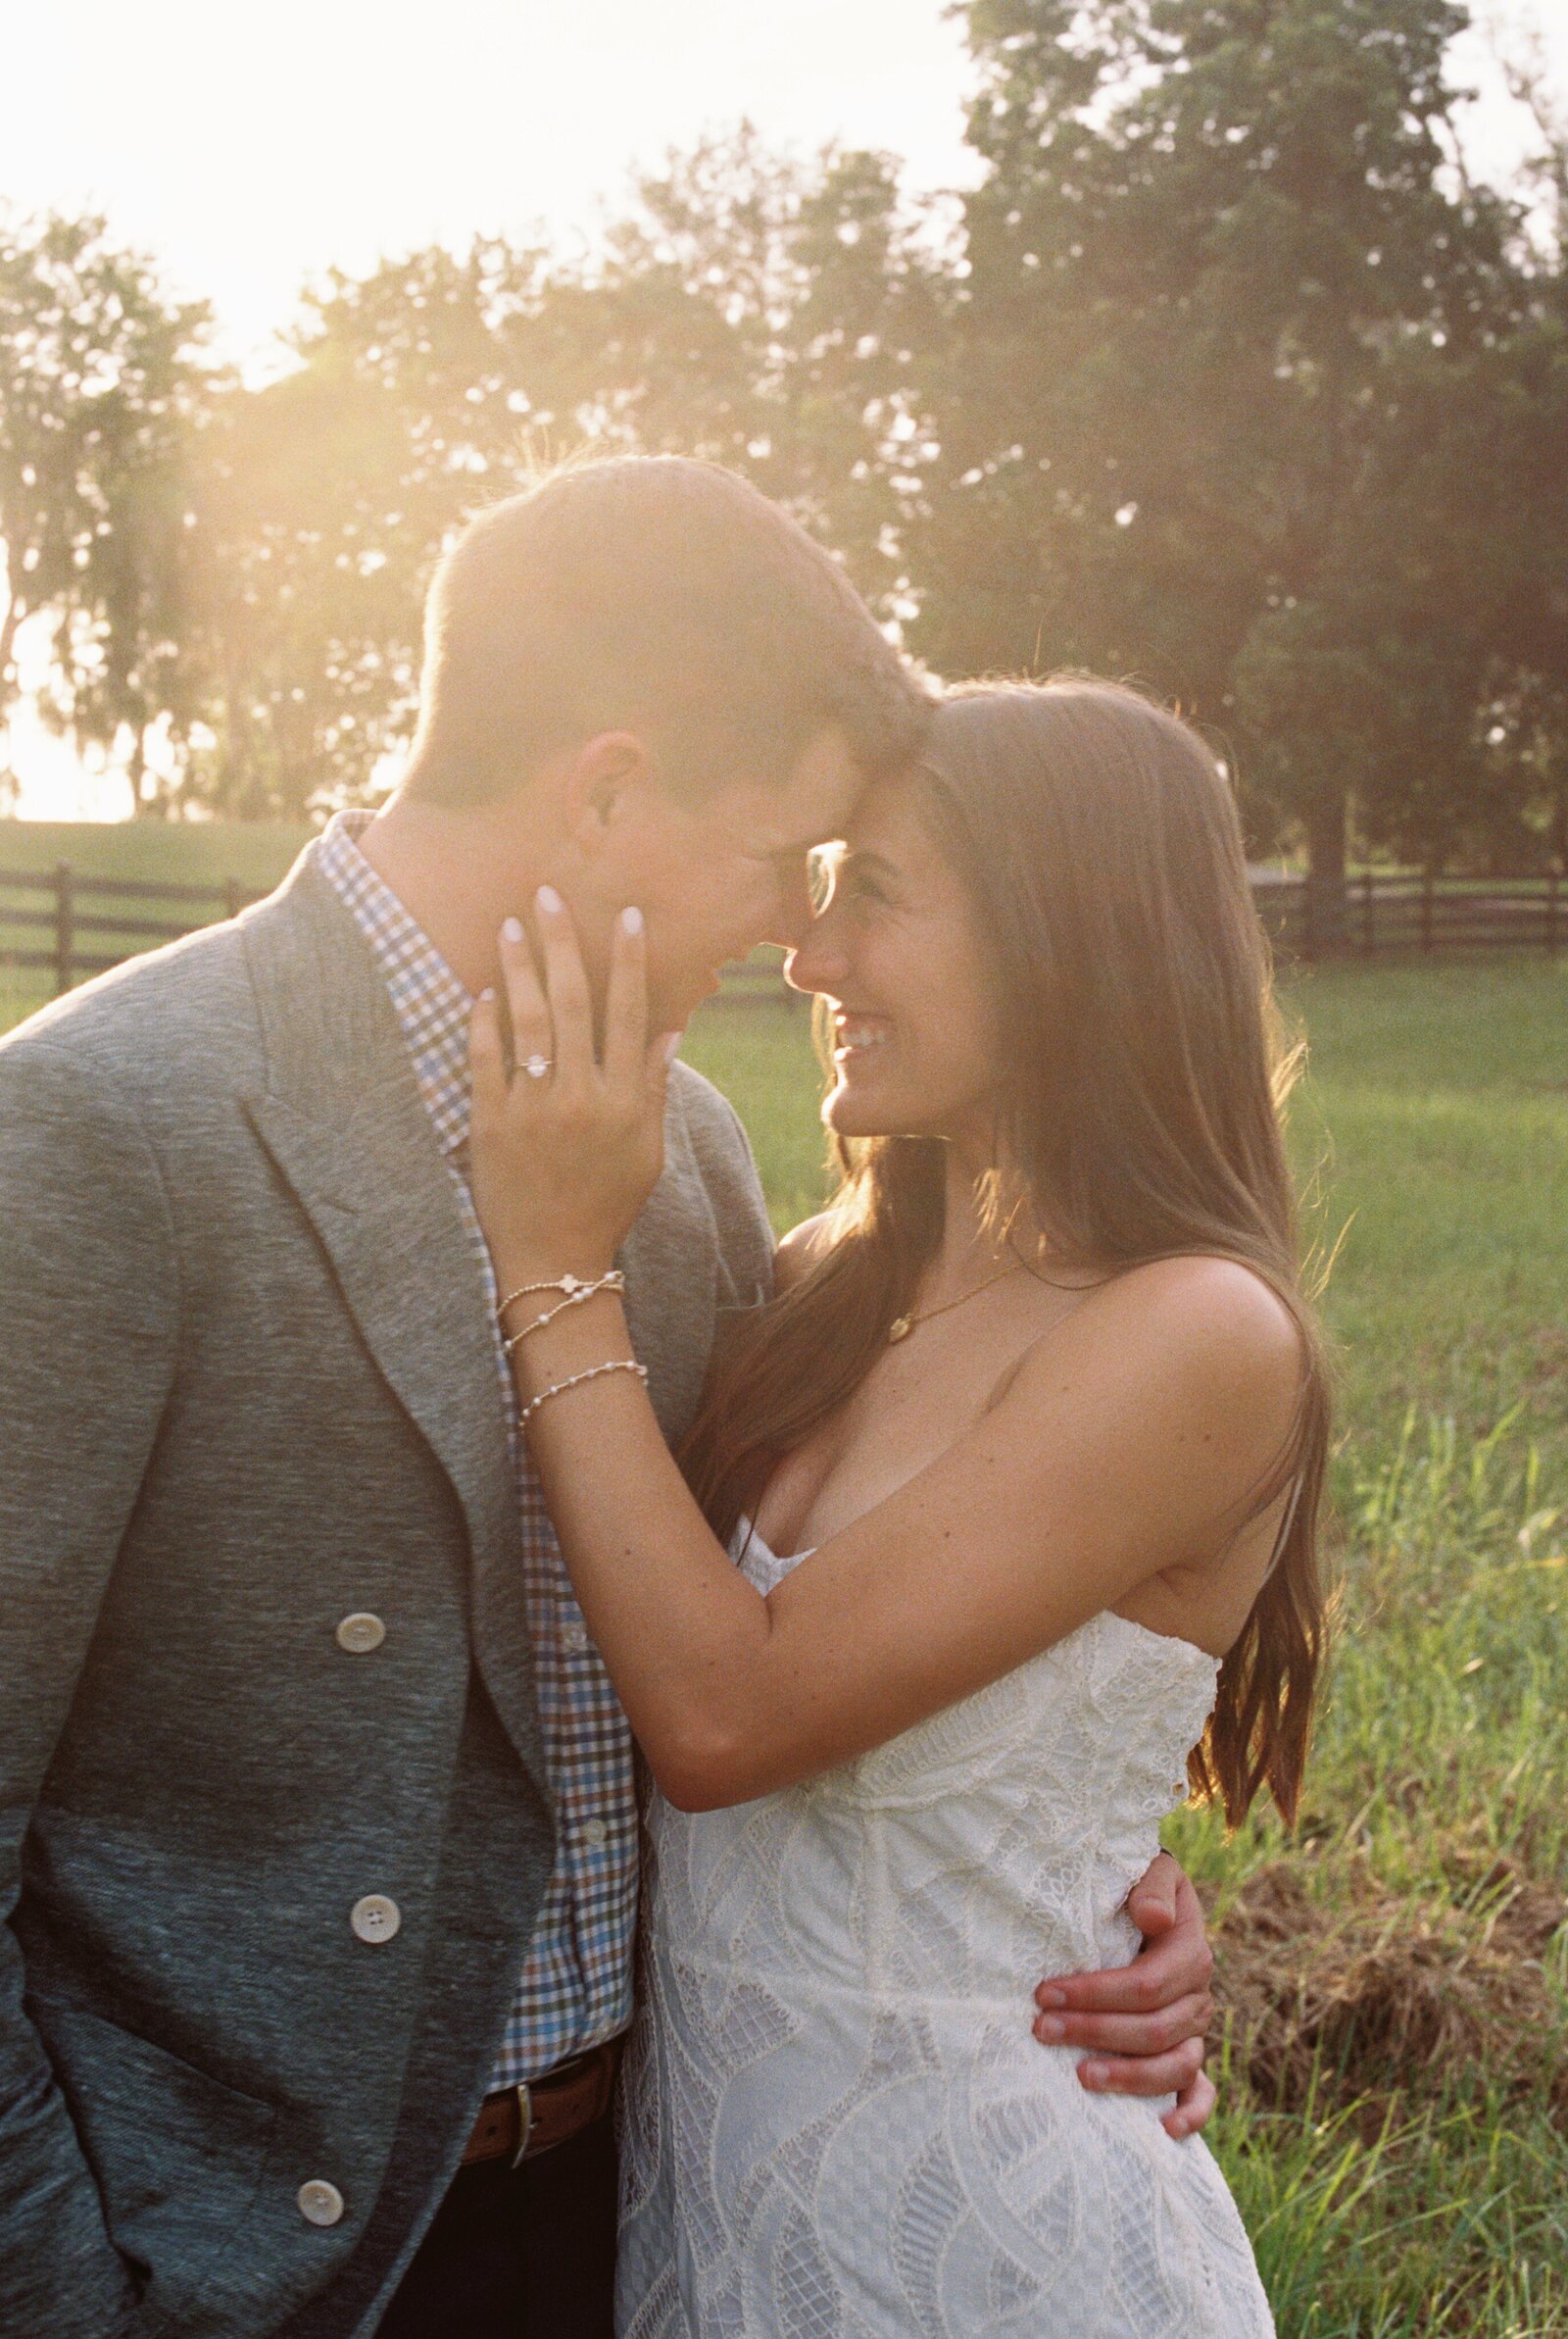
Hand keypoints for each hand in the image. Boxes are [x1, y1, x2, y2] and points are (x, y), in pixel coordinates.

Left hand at [469, 890, 678, 1286]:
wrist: (554, 1261)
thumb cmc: (607, 1204)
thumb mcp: (647, 1152)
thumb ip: (654, 1090)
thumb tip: (669, 1032)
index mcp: (626, 1101)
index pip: (630, 1014)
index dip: (628, 962)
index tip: (624, 916)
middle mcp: (582, 1097)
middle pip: (572, 1003)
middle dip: (561, 943)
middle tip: (547, 896)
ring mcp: (533, 1109)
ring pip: (526, 1022)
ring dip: (518, 968)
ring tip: (509, 926)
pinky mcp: (491, 1124)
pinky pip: (485, 1061)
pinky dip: (484, 1023)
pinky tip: (484, 990)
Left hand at [1031, 1851, 1216, 2139]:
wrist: (1149, 1901)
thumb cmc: (1137, 1884)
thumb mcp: (1151, 1868)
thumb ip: (1152, 1886)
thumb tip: (1152, 1920)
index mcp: (1190, 1951)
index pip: (1146, 1985)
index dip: (1096, 1994)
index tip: (1045, 1993)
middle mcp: (1197, 1997)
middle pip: (1153, 2030)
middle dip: (1094, 2032)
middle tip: (1041, 2030)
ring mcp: (1195, 2032)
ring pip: (1174, 2067)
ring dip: (1127, 2077)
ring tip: (1080, 2076)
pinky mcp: (1189, 2055)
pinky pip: (1201, 2093)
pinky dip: (1190, 2115)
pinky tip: (1163, 2130)